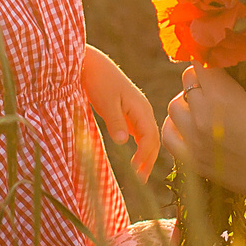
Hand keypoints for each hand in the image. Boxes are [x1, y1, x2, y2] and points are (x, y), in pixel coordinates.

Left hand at [80, 46, 159, 177]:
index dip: (145, 157)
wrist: (92, 64)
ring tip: (139, 174)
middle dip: (149, 161)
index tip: (136, 172)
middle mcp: (143, 110)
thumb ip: (115, 122)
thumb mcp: (106, 103)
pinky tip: (134, 159)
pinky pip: (140, 133)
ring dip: (146, 156)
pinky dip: (140, 148)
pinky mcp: (129, 112)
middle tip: (141, 180)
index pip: (150, 138)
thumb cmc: (98, 81)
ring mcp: (137, 111)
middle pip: (153, 140)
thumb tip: (124, 142)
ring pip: (148, 138)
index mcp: (141, 108)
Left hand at [160, 66, 245, 224]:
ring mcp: (194, 142)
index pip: (201, 61)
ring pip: (175, 106)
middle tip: (221, 81)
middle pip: (187, 81)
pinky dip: (176, 125)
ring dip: (188, 100)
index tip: (219, 56)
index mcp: (223, 98)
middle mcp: (202, 118)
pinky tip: (192, 123)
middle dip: (203, 76)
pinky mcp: (193, 161)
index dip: (210, 55)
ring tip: (208, 103)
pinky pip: (168, 134)